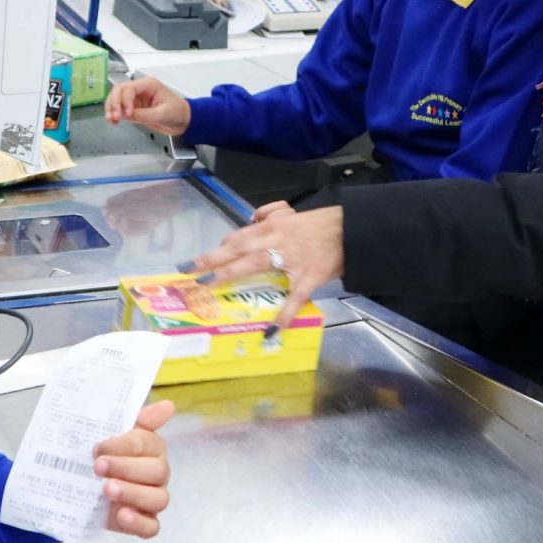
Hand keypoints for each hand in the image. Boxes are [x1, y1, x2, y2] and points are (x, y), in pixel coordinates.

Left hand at [94, 399, 173, 537]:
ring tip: (107, 489)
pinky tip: (121, 515)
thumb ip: (141, 419)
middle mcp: (159, 473)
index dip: (122, 446)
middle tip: (98, 467)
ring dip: (132, 493)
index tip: (97, 448)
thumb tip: (168, 406)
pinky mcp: (145, 523)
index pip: (146, 443)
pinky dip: (138, 522)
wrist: (88, 484)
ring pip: (158, 499)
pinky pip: (151, 527)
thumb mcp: (116, 433)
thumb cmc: (107, 454)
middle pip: (157, 471)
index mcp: (153, 447)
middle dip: (126, 468)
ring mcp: (154, 498)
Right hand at [105, 77, 191, 135]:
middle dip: (115, 103)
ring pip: (116, 98)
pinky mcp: (134, 107)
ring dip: (111, 107)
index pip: (130, 88)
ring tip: (111, 119)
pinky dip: (114, 113)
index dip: (125, 101)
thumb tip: (127, 115)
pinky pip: (120, 108)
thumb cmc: (178, 112)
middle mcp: (140, 89)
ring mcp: (136, 98)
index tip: (128, 114)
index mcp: (149, 84)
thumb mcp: (163, 114)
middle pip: (119, 90)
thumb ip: (144, 115)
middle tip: (115, 116)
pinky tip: (113, 121)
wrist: (183, 121)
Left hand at [189, 203, 343, 329]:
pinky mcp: (309, 276)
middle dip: (213, 259)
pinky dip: (285, 313)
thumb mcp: (291, 213)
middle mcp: (277, 240)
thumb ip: (269, 215)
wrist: (351, 230)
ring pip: (257, 264)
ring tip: (210, 284)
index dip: (218, 249)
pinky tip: (272, 329)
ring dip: (231, 273)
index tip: (199, 261)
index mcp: (272, 227)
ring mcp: (292, 258)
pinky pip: (295, 296)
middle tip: (191, 270)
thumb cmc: (319, 224)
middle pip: (239, 248)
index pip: (239, 237)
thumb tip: (250, 220)